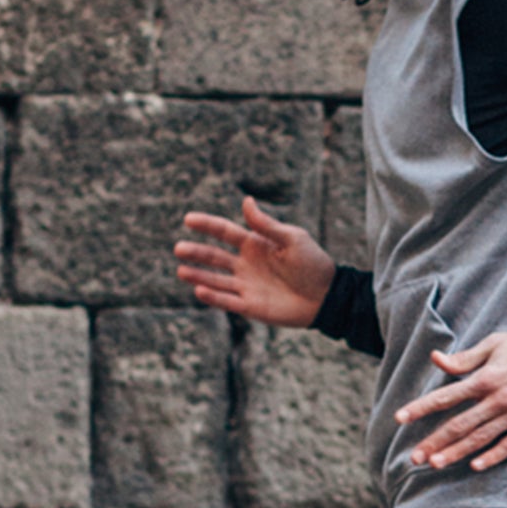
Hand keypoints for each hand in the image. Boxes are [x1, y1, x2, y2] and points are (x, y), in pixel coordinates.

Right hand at [174, 197, 334, 327]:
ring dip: (199, 275)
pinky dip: (213, 297)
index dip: (207, 225)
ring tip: (181, 271)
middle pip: (214, 256)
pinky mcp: (251, 306)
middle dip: (196, 253)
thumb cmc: (313, 264)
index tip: (188, 219)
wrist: (328, 296)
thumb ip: (267, 225)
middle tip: (179, 249)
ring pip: (216, 280)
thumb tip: (246, 201)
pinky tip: (200, 290)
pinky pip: (227, 301)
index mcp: (255, 244)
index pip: (225, 232)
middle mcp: (246, 264)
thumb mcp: (292, 239)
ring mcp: (247, 286)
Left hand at [392, 326, 506, 471]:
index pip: (446, 396)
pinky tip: (476, 465)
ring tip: (436, 464)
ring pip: (481, 438)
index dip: (421, 408)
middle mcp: (499, 399)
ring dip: (456, 453)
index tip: (400, 418)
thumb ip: (466, 358)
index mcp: (486, 378)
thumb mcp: (496, 343)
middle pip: (459, 424)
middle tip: (414, 458)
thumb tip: (437, 359)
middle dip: (434, 441)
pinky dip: (493, 456)